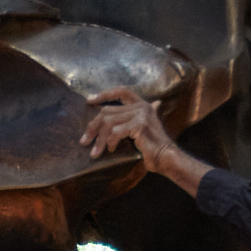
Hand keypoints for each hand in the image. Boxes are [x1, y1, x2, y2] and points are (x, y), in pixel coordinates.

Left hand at [81, 89, 201, 189]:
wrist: (166, 158)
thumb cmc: (151, 147)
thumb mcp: (138, 129)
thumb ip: (127, 120)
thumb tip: (103, 120)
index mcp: (142, 105)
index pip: (121, 91)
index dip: (104, 94)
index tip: (89, 101)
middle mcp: (142, 106)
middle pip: (108, 111)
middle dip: (93, 127)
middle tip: (84, 141)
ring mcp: (142, 114)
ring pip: (109, 122)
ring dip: (99, 139)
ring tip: (95, 152)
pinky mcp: (140, 125)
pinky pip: (116, 132)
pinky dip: (111, 142)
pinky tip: (112, 149)